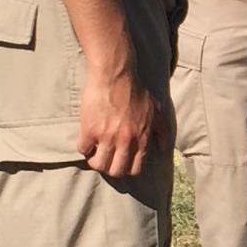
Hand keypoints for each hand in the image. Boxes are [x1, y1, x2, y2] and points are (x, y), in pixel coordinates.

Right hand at [79, 59, 167, 177]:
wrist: (115, 74)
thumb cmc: (136, 90)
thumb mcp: (156, 109)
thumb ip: (163, 130)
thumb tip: (163, 147)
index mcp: (142, 139)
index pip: (135, 169)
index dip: (128, 168)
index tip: (122, 160)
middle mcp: (125, 141)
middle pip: (116, 171)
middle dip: (111, 168)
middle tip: (107, 158)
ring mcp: (107, 137)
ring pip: (99, 164)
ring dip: (95, 160)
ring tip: (95, 152)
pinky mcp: (90, 129)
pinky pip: (83, 149)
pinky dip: (84, 147)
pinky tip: (86, 139)